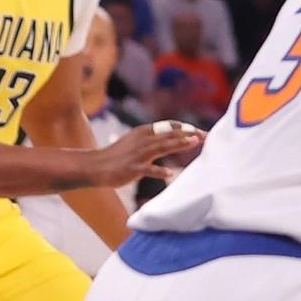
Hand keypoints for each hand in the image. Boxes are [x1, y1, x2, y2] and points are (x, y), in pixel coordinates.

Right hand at [88, 121, 204, 186]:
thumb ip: (154, 139)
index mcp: (144, 132)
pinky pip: (148, 170)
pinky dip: (159, 171)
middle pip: (169, 135)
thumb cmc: (119, 155)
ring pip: (161, 147)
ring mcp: (138, 154)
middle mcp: (143, 140)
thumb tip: (175, 138)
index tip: (201, 132)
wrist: (95, 166)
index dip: (186, 128)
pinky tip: (170, 174)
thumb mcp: (137, 142)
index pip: (169, 126)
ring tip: (194, 142)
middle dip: (188, 134)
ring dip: (178, 144)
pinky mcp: (132, 168)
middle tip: (205, 135)